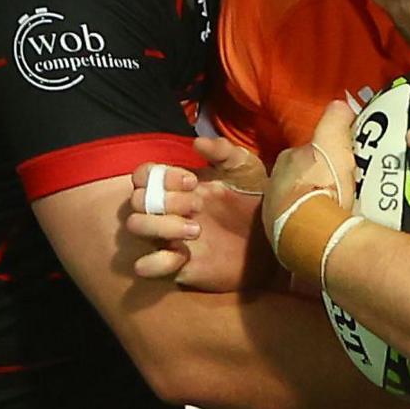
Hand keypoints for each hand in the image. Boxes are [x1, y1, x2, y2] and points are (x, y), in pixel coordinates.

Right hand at [121, 138, 264, 290]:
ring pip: (136, 226)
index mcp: (176, 186)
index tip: (192, 181)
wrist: (273, 239)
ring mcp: (167, 237)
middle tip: (199, 205)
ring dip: (160, 225)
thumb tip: (198, 142)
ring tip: (196, 230)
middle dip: (166, 199)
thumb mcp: (244, 169)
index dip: (159, 175)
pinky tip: (182, 255)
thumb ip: (223, 151)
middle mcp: (166, 210)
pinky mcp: (175, 266)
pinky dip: (155, 262)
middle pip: (137, 198)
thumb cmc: (254, 199)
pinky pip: (145, 266)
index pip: (143, 174)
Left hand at [262, 101, 363, 277]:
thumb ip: (335, 119)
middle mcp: (273, 186)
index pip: (303, 153)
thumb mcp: (333, 142)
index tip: (336, 163)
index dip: (321, 156)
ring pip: (297, 203)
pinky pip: (300, 228)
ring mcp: (274, 215)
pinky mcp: (282, 239)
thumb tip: (340, 103)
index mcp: (284, 162)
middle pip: (298, 179)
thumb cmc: (322, 183)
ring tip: (333, 211)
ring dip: (312, 205)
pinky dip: (311, 227)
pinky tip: (325, 230)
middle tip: (337, 189)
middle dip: (314, 182)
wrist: (313, 231)